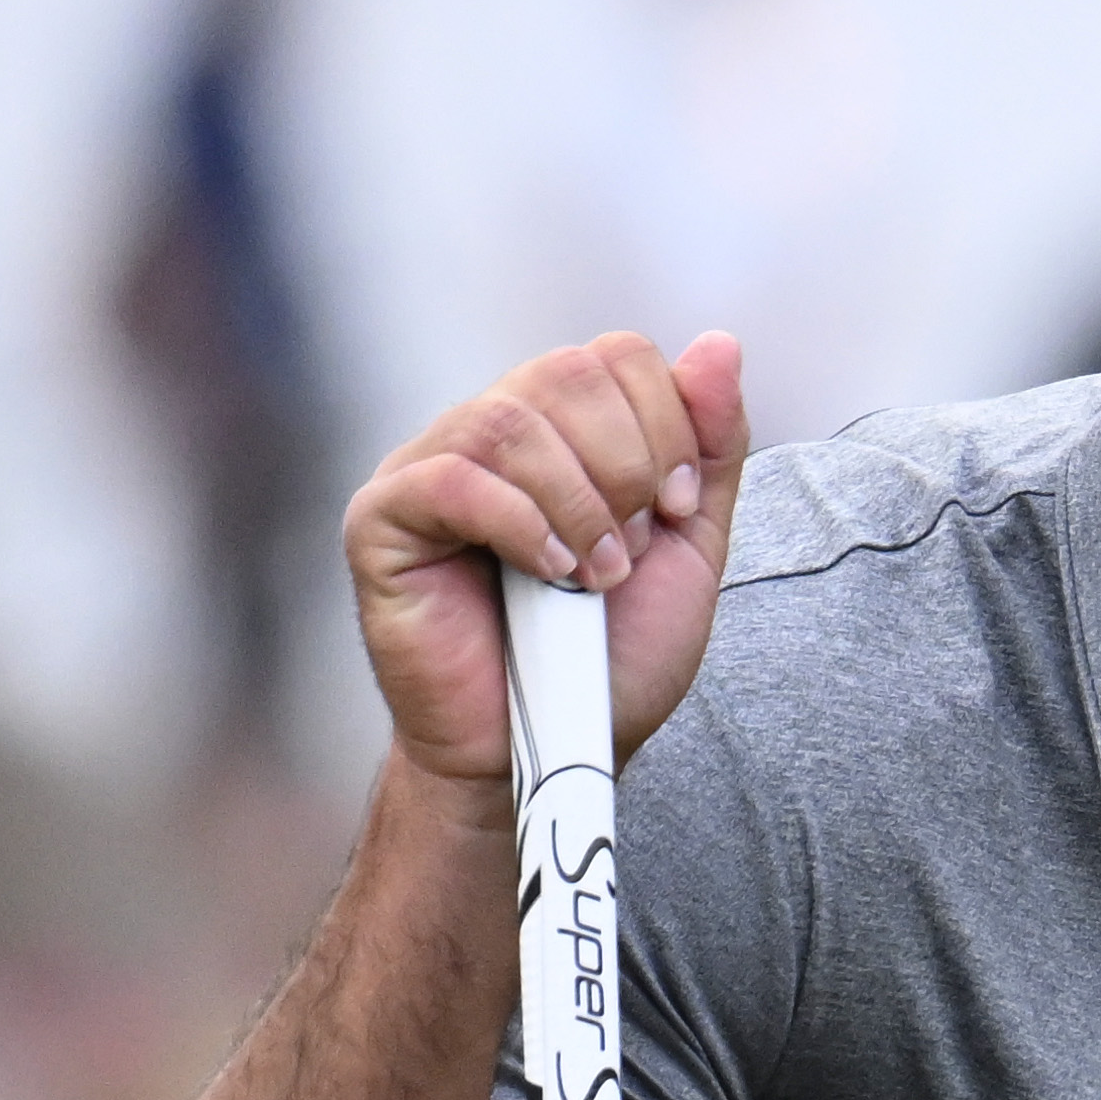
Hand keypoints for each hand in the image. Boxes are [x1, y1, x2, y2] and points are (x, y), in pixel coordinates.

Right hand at [343, 329, 751, 814]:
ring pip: (509, 421)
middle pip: (567, 372)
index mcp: (561, 429)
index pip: (617, 356)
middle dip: (626, 465)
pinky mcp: (381, 519)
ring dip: (576, 504)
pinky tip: (547, 575)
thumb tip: (719, 345)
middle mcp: (491, 434)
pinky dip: (519, 525)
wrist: (551, 754)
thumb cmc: (608, 662)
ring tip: (592, 578)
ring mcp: (428, 470)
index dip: (664, 426)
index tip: (676, 513)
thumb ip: (708, 448)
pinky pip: (451, 479)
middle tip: (630, 550)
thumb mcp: (690, 548)